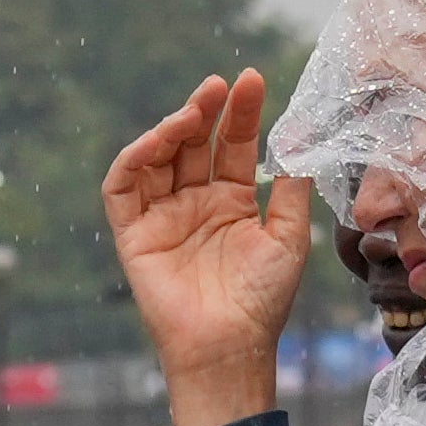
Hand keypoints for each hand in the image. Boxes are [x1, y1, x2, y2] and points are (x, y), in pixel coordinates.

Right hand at [106, 72, 308, 425]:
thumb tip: (302, 140)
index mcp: (231, 202)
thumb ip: (290, 189)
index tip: (253, 79)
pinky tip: (158, 140)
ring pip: (157, 158)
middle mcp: (195, 203)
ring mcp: (163, 216)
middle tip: (220, 85)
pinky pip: (123, 189)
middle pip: (194, 143)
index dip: (241, 113)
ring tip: (194, 109)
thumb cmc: (263, 300)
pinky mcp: (133, 234)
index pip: (233, 144)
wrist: (231, 346)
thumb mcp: (287, 236)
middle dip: (206, 110)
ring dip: (172, 128)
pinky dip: (134, 159)